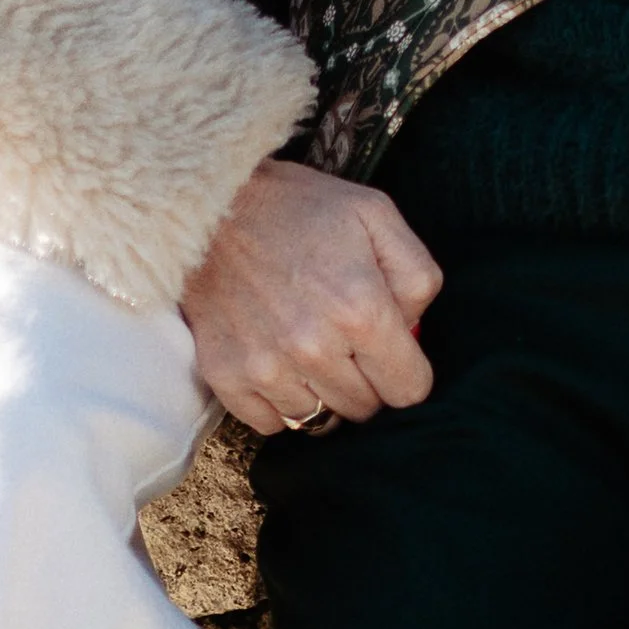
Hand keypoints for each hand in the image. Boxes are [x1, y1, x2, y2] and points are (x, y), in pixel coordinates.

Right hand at [180, 161, 442, 435]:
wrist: (212, 204)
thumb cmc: (300, 207)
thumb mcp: (376, 215)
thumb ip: (415, 274)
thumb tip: (414, 330)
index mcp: (360, 308)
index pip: (409, 390)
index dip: (407, 370)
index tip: (392, 350)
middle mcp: (314, 348)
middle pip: (365, 409)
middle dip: (365, 378)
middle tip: (346, 337)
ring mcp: (267, 367)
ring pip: (320, 420)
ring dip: (323, 390)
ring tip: (309, 342)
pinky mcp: (227, 377)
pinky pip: (272, 423)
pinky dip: (280, 400)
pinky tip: (278, 358)